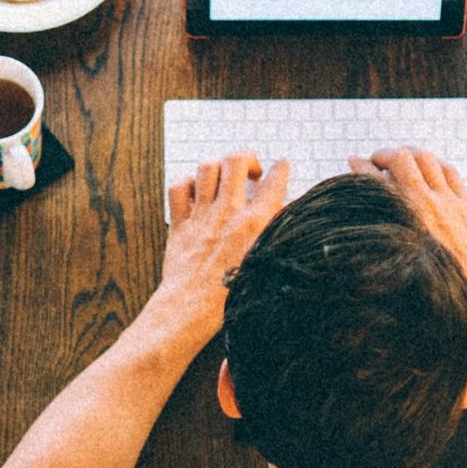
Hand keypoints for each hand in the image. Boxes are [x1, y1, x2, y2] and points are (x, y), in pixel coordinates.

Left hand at [160, 153, 288, 322]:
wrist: (194, 308)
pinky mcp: (180, 224)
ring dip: (217, 169)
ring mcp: (202, 215)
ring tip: (223, 179)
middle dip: (246, 159)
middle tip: (250, 171)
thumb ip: (277, 235)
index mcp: (256, 222)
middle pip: (236, 160)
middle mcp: (229, 212)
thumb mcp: (268, 263)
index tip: (281, 165)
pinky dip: (186, 184)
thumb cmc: (232, 296)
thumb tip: (287, 216)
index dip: (280, 169)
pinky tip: (195, 193)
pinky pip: (179, 188)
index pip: (274, 181)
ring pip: (207, 168)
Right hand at [350, 147, 466, 299]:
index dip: (359, 166)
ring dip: (411, 154)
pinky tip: (432, 168)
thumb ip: (380, 244)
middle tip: (378, 160)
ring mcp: (448, 201)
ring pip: (427, 159)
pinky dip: (437, 164)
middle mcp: (424, 204)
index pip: (373, 180)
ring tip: (403, 158)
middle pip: (401, 159)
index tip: (353, 161)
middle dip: (385, 154)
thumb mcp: (396, 267)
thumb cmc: (434, 288)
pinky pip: (451, 171)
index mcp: (402, 219)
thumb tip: (357, 243)